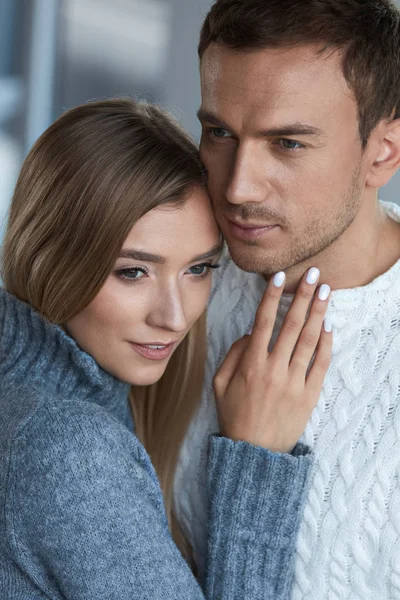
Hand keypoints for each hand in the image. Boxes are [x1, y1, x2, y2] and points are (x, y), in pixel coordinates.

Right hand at [213, 268, 331, 452]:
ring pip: (308, 340)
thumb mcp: (219, 384)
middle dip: (303, 296)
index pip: (262, 321)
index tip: (280, 277)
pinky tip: (329, 326)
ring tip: (326, 291)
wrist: (254, 453)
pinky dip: (326, 344)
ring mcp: (293, 383)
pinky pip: (320, 365)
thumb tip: (251, 332)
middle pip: (291, 325)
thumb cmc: (234, 415)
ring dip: (318, 313)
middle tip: (314, 274)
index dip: (272, 297)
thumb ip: (233, 354)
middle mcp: (273, 370)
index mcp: (250, 365)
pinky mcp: (308, 396)